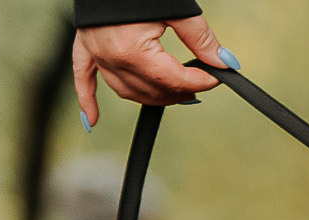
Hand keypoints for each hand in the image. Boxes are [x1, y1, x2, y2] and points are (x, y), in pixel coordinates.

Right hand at [73, 17, 231, 126]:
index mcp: (133, 50)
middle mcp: (111, 58)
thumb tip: (225, 62)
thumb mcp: (177, 9)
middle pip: (152, 90)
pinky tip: (92, 120)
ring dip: (151, 97)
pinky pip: (83, 80)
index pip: (173, 79)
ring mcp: (95, 53)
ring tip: (173, 94)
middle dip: (180, 91)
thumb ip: (201, 38)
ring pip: (127, 91)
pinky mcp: (84, 47)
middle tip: (198, 85)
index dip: (199, 81)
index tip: (215, 78)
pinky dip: (88, 100)